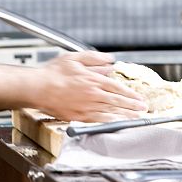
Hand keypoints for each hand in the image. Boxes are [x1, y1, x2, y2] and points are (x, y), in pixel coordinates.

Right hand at [28, 51, 146, 122]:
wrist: (38, 88)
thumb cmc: (53, 73)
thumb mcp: (74, 58)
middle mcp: (92, 94)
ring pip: (110, 112)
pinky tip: (116, 123)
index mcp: (92, 79)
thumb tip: (109, 61)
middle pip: (117, 101)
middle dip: (132, 105)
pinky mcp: (78, 116)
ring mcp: (86, 107)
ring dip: (125, 115)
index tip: (139, 97)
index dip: (130, 93)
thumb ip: (94, 59)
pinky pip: (98, 120)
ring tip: (136, 117)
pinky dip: (110, 122)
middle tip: (144, 109)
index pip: (116, 87)